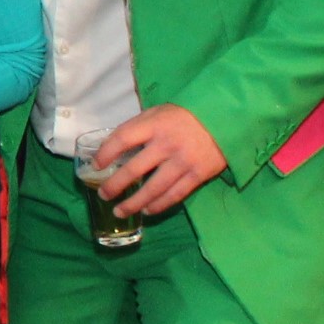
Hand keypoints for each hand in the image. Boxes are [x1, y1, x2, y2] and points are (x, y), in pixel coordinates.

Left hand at [95, 105, 225, 215]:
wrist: (227, 117)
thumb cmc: (186, 115)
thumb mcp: (159, 112)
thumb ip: (138, 128)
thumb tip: (111, 147)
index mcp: (154, 124)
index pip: (121, 139)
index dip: (105, 154)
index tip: (96, 166)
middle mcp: (167, 144)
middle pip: (134, 169)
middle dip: (115, 185)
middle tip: (104, 195)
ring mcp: (183, 160)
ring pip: (153, 188)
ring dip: (134, 203)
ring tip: (120, 211)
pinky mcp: (199, 174)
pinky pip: (175, 194)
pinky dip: (159, 205)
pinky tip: (147, 211)